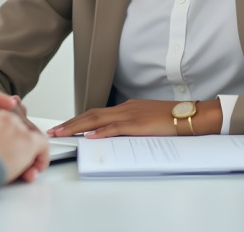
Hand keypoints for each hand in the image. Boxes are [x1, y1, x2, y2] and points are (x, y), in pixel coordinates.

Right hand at [0, 108, 49, 182]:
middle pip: (19, 130)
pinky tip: (37, 168)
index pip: (5, 121)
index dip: (9, 137)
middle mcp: (3, 116)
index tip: (7, 147)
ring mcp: (16, 127)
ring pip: (30, 138)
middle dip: (21, 147)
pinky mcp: (26, 140)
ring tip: (28, 168)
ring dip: (29, 154)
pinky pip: (42, 145)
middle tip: (19, 162)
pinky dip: (42, 157)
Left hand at [46, 99, 223, 138]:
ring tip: (62, 133)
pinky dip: (100, 131)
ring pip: (97, 119)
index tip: (64, 126)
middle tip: (54, 130)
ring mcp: (130, 115)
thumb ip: (131, 126)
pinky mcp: (138, 124)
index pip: (96, 112)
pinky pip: (115, 128)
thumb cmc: (172, 119)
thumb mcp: (147, 121)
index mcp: (127, 108)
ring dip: (77, 126)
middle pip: (91, 114)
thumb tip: (116, 136)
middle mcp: (125, 108)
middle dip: (70, 123)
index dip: (78, 119)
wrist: (189, 115)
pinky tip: (89, 136)